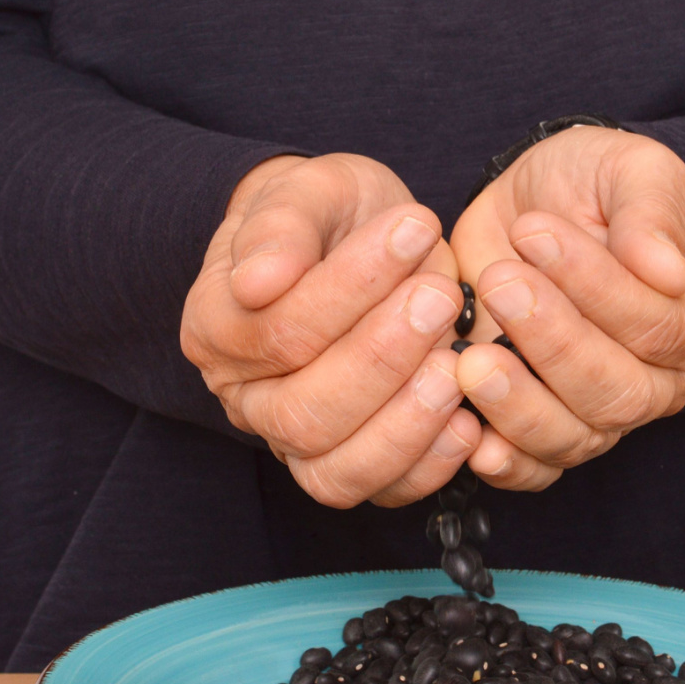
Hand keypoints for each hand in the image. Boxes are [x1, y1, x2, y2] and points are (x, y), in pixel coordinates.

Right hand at [181, 153, 481, 506]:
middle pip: (303, 414)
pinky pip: (380, 492)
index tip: (415, 228)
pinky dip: (428, 467)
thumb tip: (256, 282)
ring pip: (334, 472)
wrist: (354, 240)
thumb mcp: (308, 190)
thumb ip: (280, 226)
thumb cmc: (329, 214)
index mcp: (216, 328)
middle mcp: (246, 397)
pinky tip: (468, 421)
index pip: (278, 331)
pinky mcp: (351, 465)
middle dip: (382, 359)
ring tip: (455, 365)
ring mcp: (293, 442)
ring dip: (405, 423)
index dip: (350, 288)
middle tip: (442, 296)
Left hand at [448, 125, 684, 490]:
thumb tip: (666, 271)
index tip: (534, 232)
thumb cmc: (588, 184)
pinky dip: (504, 462)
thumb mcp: (628, 168)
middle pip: (619, 392)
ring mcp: (602, 412)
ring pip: (575, 437)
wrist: (526, 208)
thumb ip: (651, 211)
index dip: (596, 287)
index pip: (659, 325)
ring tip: (472, 359)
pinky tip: (470, 437)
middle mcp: (661, 378)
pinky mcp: (545, 428)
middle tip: (499, 283)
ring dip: (520, 404)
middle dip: (554, 342)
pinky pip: (535, 469)